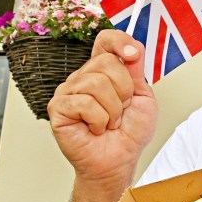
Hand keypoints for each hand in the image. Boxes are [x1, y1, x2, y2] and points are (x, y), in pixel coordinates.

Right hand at [47, 29, 157, 188]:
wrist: (119, 160)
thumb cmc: (129, 132)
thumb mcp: (144, 97)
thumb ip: (136, 70)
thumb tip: (131, 48)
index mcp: (104, 71)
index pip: (106, 40)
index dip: (119, 41)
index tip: (133, 57)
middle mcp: (83, 77)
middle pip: (106, 62)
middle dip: (124, 91)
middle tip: (121, 110)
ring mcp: (68, 92)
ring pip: (96, 83)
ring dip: (113, 109)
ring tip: (109, 122)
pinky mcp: (58, 108)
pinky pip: (84, 103)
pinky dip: (99, 120)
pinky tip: (96, 128)